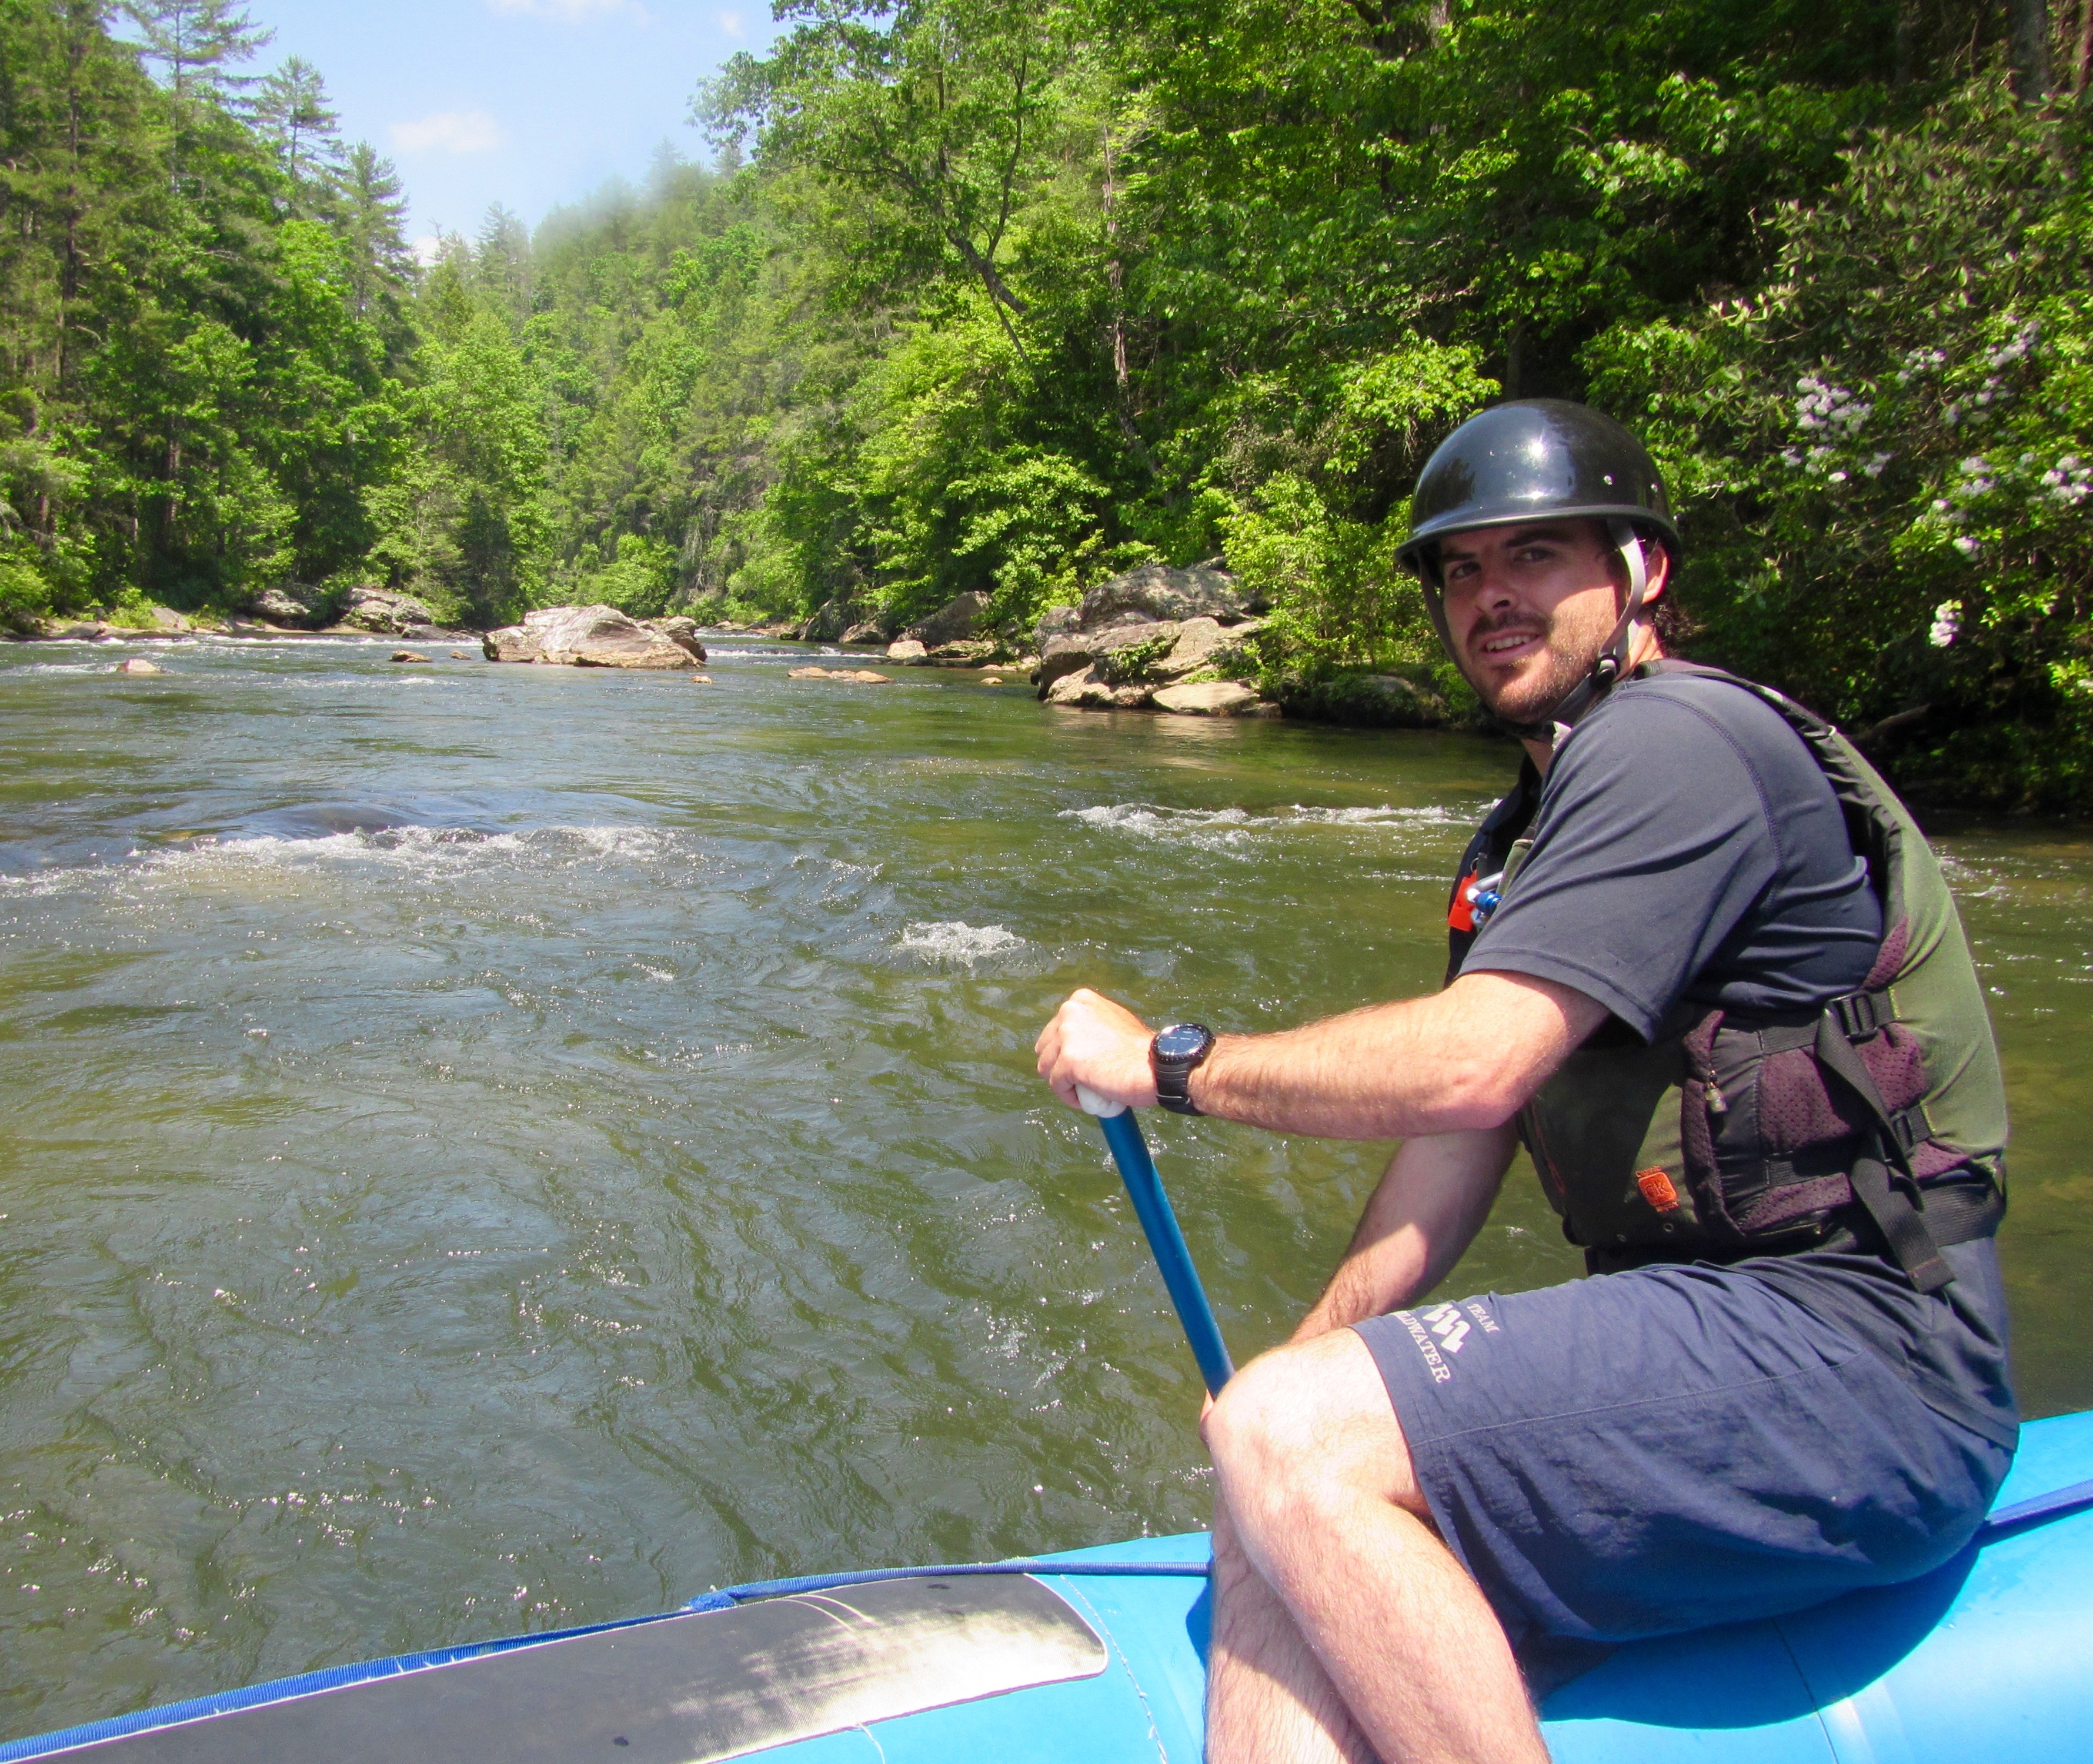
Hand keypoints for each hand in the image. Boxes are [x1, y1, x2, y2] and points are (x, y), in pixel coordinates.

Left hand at [1035, 988, 1157, 1111]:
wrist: (1157, 1066)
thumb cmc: (1140, 1051)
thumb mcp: (1113, 1022)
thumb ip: (1091, 1025)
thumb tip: (1076, 1039)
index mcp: (1080, 1000)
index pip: (1054, 1031)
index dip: (1064, 1053)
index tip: (1084, 1066)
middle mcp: (1069, 1011)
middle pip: (1045, 1049)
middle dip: (1059, 1067)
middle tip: (1083, 1081)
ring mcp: (1067, 1035)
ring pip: (1047, 1068)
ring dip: (1065, 1083)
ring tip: (1088, 1090)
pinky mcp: (1068, 1060)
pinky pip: (1057, 1086)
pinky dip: (1069, 1097)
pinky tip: (1087, 1100)